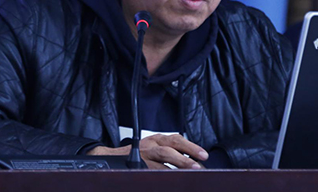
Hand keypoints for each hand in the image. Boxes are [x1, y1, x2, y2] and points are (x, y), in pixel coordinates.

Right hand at [87, 134, 207, 169]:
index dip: (191, 147)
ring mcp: (143, 156)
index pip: (177, 140)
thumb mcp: (155, 147)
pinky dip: (161, 174)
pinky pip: (151, 171)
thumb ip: (171, 152)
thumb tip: (193, 161)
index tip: (204, 155)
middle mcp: (151, 145)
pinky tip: (169, 179)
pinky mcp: (137, 165)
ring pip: (161, 158)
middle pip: (170, 147)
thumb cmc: (139, 154)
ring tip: (188, 172)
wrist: (113, 158)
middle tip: (198, 165)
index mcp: (157, 139)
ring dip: (176, 165)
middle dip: (186, 156)